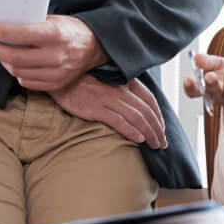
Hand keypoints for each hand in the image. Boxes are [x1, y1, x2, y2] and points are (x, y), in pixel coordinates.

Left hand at [0, 16, 105, 91]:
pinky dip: (16, 72)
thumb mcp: (54, 20)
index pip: (21, 35)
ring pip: (18, 71)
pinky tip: (14, 63)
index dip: (0, 32)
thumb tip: (2, 26)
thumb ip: (31, 25)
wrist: (95, 47)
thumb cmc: (71, 31)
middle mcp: (56, 56)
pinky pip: (26, 82)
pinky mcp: (55, 84)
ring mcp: (56, 73)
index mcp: (56, 35)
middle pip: (14, 57)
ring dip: (2, 61)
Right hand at [51, 74, 167, 147]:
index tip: (162, 127)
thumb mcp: (107, 80)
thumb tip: (135, 105)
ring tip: (155, 145)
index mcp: (124, 82)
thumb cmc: (83, 82)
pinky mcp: (96, 109)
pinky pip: (119, 121)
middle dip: (157, 128)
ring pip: (137, 118)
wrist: (61, 79)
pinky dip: (131, 131)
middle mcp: (119, 90)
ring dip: (149, 133)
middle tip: (162, 142)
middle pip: (146, 111)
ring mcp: (108, 99)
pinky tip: (139, 140)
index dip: (158, 115)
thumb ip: (121, 89)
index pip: (149, 99)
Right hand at [183, 50, 223, 154]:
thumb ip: (206, 62)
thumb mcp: (216, 65)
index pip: (195, 92)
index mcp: (208, 89)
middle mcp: (220, 95)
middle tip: (209, 76)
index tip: (188, 79)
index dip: (190, 87)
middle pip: (213, 92)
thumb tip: (196, 57)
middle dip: (211, 84)